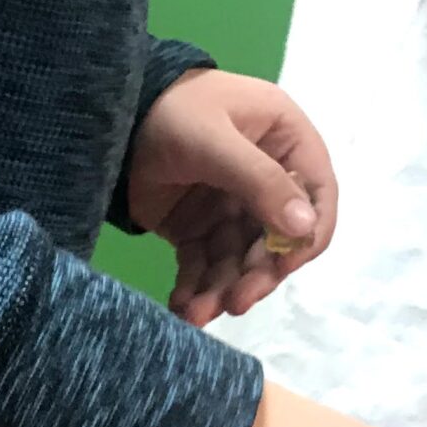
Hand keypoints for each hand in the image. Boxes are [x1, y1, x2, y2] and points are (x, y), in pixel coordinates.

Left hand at [126, 69, 337, 326]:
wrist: (110, 116)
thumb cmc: (172, 111)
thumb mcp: (216, 140)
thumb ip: (259, 181)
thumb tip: (305, 229)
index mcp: (286, 142)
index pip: (316, 194)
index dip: (306, 235)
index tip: (285, 266)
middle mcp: (266, 177)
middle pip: (275, 238)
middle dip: (256, 275)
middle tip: (235, 303)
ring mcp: (230, 205)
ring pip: (238, 259)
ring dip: (222, 290)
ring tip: (196, 314)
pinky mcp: (195, 228)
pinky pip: (202, 265)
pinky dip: (194, 288)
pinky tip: (181, 308)